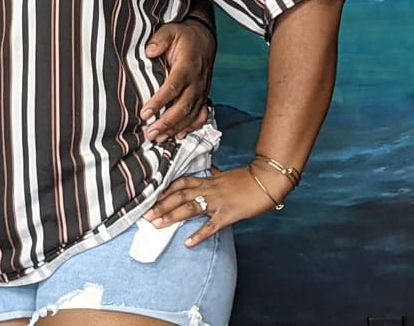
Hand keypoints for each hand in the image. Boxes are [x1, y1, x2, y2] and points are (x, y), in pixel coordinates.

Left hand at [140, 19, 215, 140]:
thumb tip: (149, 52)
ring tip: (158, 138)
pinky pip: (201, 116)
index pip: (173, 88)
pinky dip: (191, 127)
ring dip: (175, 128)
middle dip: (166, 123)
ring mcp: (202, 91)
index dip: (159, 102)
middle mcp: (196, 82)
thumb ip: (159, 40)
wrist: (205, 39)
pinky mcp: (204, 96)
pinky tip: (178, 135)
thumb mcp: (170, 31)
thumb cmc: (185, 37)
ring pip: (191, 115)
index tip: (145, 113)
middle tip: (150, 134)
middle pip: (182, 107)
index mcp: (187, 67)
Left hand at [143, 164, 283, 246]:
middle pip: (179, 196)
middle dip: (161, 206)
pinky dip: (199, 235)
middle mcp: (208, 189)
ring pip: (189, 209)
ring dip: (171, 217)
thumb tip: (210, 170)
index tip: (150, 197)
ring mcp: (217, 202)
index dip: (164, 190)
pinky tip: (188, 243)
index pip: (180, 183)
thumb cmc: (248, 178)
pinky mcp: (228, 214)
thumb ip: (215, 174)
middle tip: (145, 216)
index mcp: (207, 180)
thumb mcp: (227, 174)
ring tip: (157, 225)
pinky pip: (211, 226)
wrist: (267, 179)